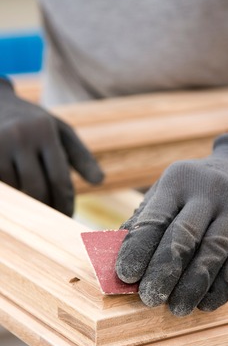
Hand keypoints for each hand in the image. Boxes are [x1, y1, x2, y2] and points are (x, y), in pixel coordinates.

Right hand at [0, 78, 102, 215]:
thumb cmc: (36, 124)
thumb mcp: (61, 133)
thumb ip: (81, 157)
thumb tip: (100, 181)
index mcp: (44, 131)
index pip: (59, 179)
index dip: (65, 204)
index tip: (68, 218)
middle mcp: (20, 136)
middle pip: (37, 190)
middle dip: (47, 209)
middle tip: (54, 221)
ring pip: (17, 191)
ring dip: (29, 203)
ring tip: (37, 204)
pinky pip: (3, 188)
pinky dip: (13, 195)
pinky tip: (21, 195)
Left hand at [116, 134, 227, 315]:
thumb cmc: (198, 187)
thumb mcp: (171, 189)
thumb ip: (147, 216)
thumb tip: (118, 253)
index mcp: (178, 181)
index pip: (155, 217)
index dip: (138, 248)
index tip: (125, 276)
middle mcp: (208, 191)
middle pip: (184, 236)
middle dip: (164, 271)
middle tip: (149, 299)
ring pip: (213, 251)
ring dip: (193, 285)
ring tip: (177, 308)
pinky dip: (221, 287)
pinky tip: (206, 303)